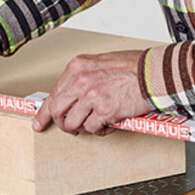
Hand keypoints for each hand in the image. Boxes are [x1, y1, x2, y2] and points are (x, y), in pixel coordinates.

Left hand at [32, 50, 150, 135]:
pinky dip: (100, 131)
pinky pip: (93, 129)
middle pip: (58, 111)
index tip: (39, 122)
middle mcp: (80, 80)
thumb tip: (73, 97)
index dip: (44, 112)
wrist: (154, 72)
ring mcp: (91, 96)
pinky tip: (108, 124)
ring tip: (96, 124)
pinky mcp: (104, 110)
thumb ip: (83, 79)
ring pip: (73, 123)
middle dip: (63, 123)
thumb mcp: (100, 64)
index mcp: (77, 67)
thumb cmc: (133, 67)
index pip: (53, 93)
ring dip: (83, 128)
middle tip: (72, 128)